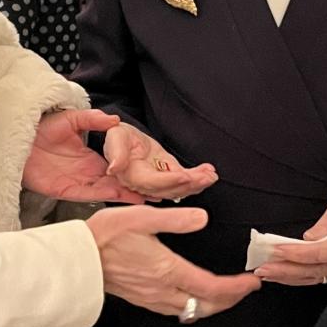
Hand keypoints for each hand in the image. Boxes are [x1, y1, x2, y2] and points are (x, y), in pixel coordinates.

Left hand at [23, 110, 145, 203]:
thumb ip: (92, 119)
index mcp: (90, 157)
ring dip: (123, 195)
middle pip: (115, 182)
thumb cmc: (42, 128)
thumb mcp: (71, 119)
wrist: (17, 139)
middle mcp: (87, 172)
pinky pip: (86, 194)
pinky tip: (116, 194)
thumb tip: (113, 119)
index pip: (116, 166)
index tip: (150, 172)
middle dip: (134, 188)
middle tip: (156, 192)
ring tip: (143, 197)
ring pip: (105, 190)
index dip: (132, 170)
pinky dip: (101, 195)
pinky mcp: (65, 190)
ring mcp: (77, 182)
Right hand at [88, 205, 259, 319]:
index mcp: (168, 270)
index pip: (212, 288)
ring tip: (226, 293)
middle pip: (206, 306)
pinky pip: (176, 310)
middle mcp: (163, 290)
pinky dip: (194, 306)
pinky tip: (192, 296)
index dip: (236, 288)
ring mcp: (152, 298)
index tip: (252, 282)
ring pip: (191, 312)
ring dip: (213, 305)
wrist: (78, 258)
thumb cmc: (105, 236)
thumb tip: (202, 218)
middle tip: (245, 289)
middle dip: (230, 300)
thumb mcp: (142, 218)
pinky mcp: (142, 299)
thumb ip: (176, 219)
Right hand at [103, 123, 217, 200]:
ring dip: (197, 183)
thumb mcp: (116, 138)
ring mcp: (158, 183)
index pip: (151, 182)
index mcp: (131, 176)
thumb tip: (114, 168)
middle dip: (189, 184)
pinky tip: (209, 173)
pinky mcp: (168, 177)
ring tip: (211, 176)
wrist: (125, 139)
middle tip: (206, 177)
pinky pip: (183, 181)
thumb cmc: (119, 137)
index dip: (168, 180)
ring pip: (179, 188)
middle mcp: (145, 185)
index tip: (184, 175)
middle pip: (169, 189)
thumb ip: (116, 153)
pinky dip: (198, 177)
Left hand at [255, 187, 326, 285]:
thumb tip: (307, 239)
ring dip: (287, 276)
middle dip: (286, 270)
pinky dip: (296, 276)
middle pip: (315, 269)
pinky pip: (315, 275)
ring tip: (265, 272)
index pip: (322, 252)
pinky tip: (280, 274)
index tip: (278, 250)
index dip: (298, 253)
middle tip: (263, 268)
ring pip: (313, 276)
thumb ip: (325, 224)